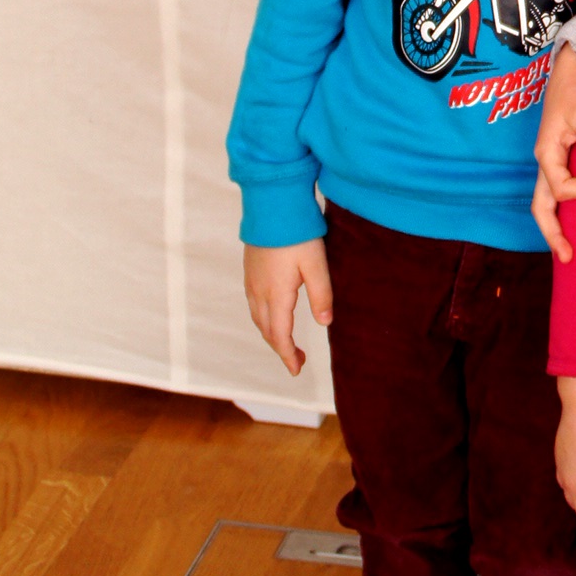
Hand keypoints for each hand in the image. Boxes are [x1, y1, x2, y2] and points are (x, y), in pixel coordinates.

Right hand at [243, 240, 332, 375]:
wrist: (272, 206)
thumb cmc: (297, 234)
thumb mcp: (316, 265)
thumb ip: (321, 294)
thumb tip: (324, 323)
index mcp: (276, 295)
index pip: (280, 335)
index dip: (287, 355)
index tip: (297, 370)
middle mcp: (259, 292)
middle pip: (266, 330)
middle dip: (280, 348)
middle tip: (297, 359)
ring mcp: (251, 281)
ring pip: (258, 318)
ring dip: (271, 334)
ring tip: (286, 341)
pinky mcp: (250, 270)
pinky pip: (254, 304)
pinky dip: (264, 318)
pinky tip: (273, 314)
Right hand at [531, 46, 575, 260]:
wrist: (570, 71)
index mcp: (547, 153)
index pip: (562, 188)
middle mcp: (545, 162)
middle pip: (541, 206)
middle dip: (552, 233)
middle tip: (568, 258)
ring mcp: (551, 162)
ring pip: (547, 201)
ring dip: (556, 225)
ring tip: (569, 249)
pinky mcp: (560, 158)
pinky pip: (559, 190)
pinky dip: (566, 208)